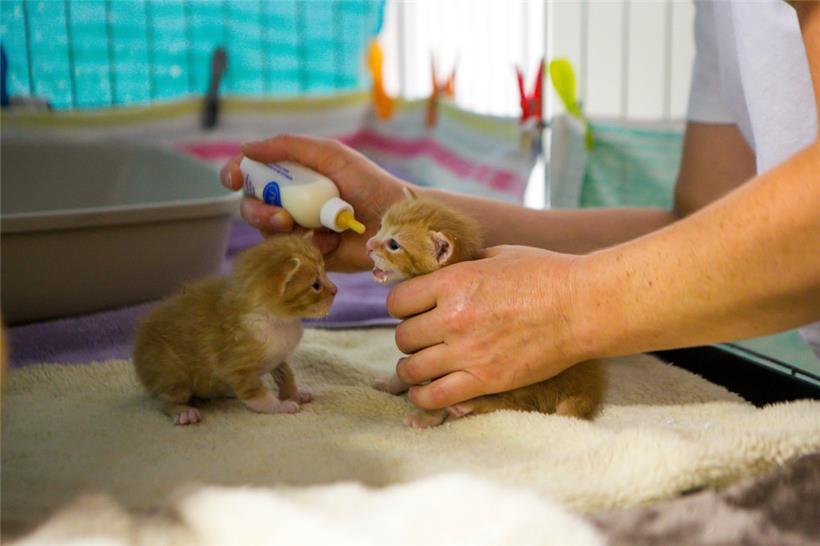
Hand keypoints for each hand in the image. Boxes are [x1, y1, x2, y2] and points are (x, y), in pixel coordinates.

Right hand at [220, 134, 405, 271]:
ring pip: (265, 233)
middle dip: (256, 210)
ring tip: (303, 228)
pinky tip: (331, 241)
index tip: (233, 180)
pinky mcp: (311, 256)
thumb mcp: (330, 155)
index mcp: (294, 175)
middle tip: (279, 216)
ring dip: (277, 229)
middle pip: (251, 206)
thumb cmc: (368, 183)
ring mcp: (300, 231)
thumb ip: (288, 147)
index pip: (252, 174)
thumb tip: (245, 148)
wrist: (395, 219)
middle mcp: (292, 202)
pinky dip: (307, 245)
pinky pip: (290, 254)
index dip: (235, 175)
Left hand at [386, 245, 589, 409]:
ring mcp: (468, 352)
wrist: (582, 307)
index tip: (413, 309)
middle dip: (410, 336)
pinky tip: (424, 391)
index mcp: (454, 282)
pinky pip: (434, 396)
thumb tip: (441, 271)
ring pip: (411, 368)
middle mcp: (453, 318)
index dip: (403, 305)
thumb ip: (463, 266)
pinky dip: (422, 396)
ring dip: (412, 367)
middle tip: (424, 337)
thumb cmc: (545, 274)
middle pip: (402, 336)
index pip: (398, 301)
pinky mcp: (486, 380)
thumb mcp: (497, 256)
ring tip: (422, 365)